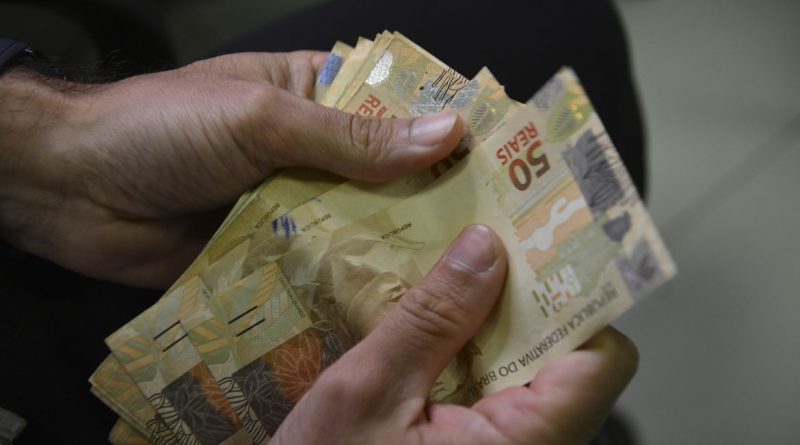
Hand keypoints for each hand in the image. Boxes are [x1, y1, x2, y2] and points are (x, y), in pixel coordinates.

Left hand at [0, 53, 462, 286]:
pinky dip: (346, 281)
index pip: (393, 107)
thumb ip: (351, 138)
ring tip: (457, 278)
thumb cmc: (163, 129)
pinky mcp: (268, 252)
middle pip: (382, 175)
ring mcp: (289, 204)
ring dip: (391, 247)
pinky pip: (318, 266)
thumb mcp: (263, 120)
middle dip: (427, 201)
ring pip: (354, 225)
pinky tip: (391, 304)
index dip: (442, 130)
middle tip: (492, 235)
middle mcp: (308, 150)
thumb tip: (445, 134)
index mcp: (311, 94)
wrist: (70, 189)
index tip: (500, 162)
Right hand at [273, 225, 638, 444]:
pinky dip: (475, 355)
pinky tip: (436, 335)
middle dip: (527, 302)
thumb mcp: (367, 393)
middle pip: (570, 358)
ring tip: (451, 286)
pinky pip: (503, 392)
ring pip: (534, 371)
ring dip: (495, 326)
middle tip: (480, 251)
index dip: (577, 298)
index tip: (533, 249)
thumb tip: (485, 247)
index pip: (602, 360)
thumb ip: (430, 319)